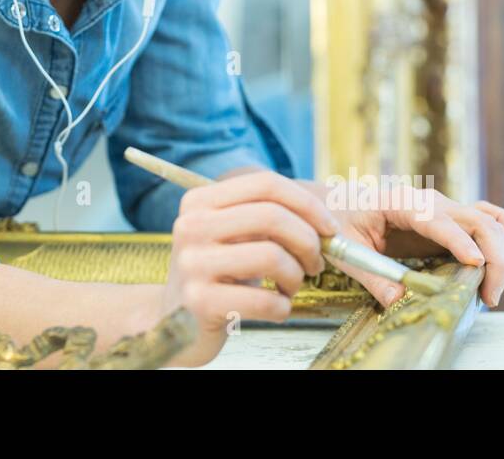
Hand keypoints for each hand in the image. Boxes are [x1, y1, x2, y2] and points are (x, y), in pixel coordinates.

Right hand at [155, 170, 339, 366]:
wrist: (174, 318)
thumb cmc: (218, 272)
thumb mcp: (231, 233)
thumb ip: (268, 216)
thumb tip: (324, 221)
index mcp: (199, 200)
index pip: (265, 184)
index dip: (307, 203)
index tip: (329, 227)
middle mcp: (191, 226)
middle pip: (272, 216)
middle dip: (309, 241)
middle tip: (315, 262)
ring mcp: (192, 264)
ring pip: (272, 256)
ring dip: (296, 276)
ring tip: (290, 286)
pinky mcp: (199, 302)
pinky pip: (265, 301)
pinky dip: (282, 306)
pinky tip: (275, 307)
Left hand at [311, 179, 503, 308]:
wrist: (336, 202)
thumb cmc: (338, 220)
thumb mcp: (346, 248)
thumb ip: (371, 275)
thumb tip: (399, 301)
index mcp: (400, 201)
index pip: (437, 219)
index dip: (459, 241)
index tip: (475, 264)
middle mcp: (428, 200)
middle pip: (474, 219)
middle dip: (492, 256)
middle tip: (488, 296)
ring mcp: (441, 208)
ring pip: (485, 219)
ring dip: (499, 250)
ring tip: (493, 288)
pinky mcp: (446, 221)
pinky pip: (482, 218)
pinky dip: (501, 227)